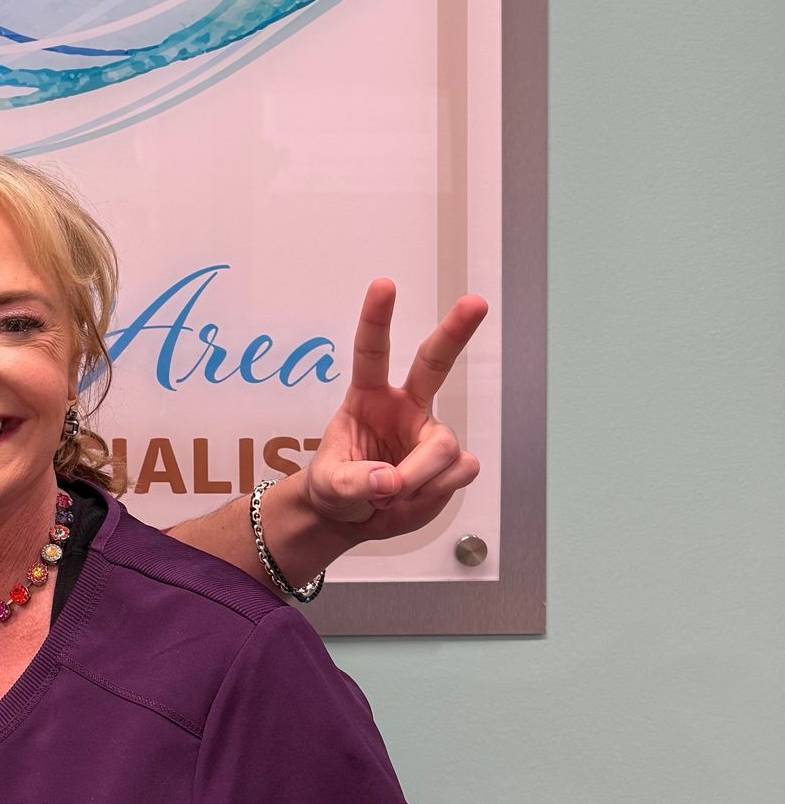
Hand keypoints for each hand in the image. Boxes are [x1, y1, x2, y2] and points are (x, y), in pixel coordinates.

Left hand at [302, 280, 486, 543]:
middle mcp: (405, 407)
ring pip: (442, 448)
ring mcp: (430, 434)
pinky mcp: (451, 464)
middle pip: (435, 362)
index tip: (384, 284)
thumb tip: (390, 480)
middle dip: (455, 331)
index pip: (372, 351)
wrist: (353, 519)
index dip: (377, 318)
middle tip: (476, 302)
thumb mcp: (327, 487)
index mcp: (367, 396)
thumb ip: (353, 482)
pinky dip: (432, 494)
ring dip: (418, 479)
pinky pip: (457, 474)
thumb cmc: (334, 488)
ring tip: (389, 496)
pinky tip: (412, 500)